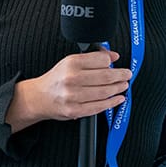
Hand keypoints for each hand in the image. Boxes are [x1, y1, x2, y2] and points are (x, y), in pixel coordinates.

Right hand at [6, 48, 131, 131]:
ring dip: (118, 89)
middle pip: (105, 76)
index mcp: (72, 63)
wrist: (38, 97)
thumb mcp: (71, 61)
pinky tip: (118, 99)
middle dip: (121, 76)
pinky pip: (99, 107)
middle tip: (127, 74)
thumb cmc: (57, 78)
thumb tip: (113, 56)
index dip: (112, 62)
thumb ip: (93, 57)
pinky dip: (112, 103)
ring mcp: (73, 96)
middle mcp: (72, 79)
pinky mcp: (75, 110)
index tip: (118, 64)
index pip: (101, 60)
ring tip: (124, 85)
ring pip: (104, 92)